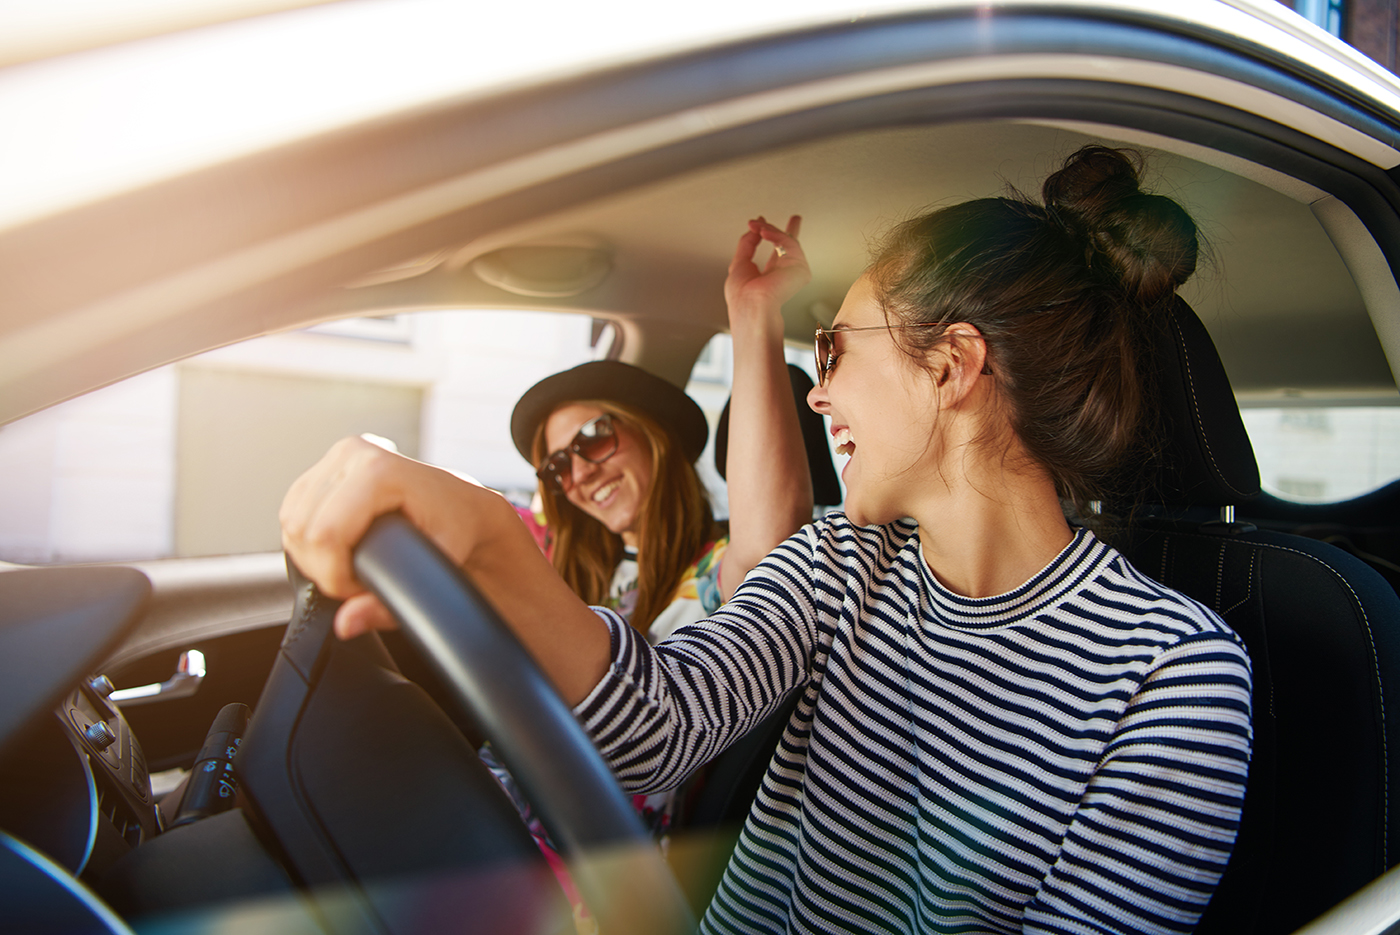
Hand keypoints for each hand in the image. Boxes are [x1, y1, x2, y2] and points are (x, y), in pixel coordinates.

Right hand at [279, 436, 509, 639]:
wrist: (467, 505)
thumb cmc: (459, 529)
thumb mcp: (437, 567)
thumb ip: (390, 604)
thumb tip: (346, 623)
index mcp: (378, 469)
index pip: (323, 533)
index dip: (335, 574)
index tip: (363, 587)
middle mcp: (353, 453)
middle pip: (301, 528)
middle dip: (324, 568)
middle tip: (362, 581)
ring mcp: (337, 456)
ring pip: (289, 521)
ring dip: (313, 556)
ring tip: (356, 564)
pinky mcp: (325, 467)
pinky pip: (292, 511)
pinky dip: (309, 540)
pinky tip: (342, 549)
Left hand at [724, 215, 809, 324]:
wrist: (750, 305)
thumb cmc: (742, 296)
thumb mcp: (739, 264)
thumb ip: (747, 244)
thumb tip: (755, 228)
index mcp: (770, 275)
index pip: (777, 251)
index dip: (773, 234)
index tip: (764, 222)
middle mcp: (784, 273)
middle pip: (790, 244)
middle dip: (783, 227)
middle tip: (761, 218)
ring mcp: (794, 271)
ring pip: (786, 241)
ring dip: (769, 231)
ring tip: (758, 227)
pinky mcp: (801, 269)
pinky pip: (789, 244)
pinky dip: (776, 236)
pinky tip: (764, 233)